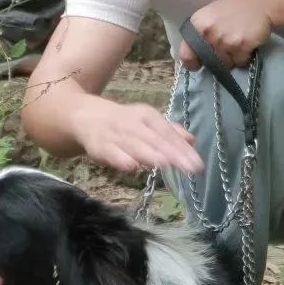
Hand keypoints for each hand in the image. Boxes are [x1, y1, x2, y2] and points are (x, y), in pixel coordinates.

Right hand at [74, 99, 202, 176]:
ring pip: (135, 145)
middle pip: (155, 140)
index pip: (168, 133)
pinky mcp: (99, 146)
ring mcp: (115, 134)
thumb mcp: (147, 122)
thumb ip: (169, 132)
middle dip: (173, 154)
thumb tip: (192, 140)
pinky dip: (120, 159)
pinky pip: (110, 153)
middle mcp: (133, 123)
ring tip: (167, 164)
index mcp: (147, 116)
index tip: (198, 164)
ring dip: (150, 155)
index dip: (183, 148)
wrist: (85, 115)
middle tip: (191, 169)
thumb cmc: (124, 123)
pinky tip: (131, 168)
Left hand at [181, 0, 272, 69]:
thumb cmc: (234, 8)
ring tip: (238, 42)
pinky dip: (245, 57)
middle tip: (226, 47)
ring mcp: (224, 41)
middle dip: (217, 59)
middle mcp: (208, 33)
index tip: (199, 64)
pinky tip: (247, 43)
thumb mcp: (210, 16)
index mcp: (197, 25)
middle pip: (209, 62)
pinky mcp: (241, 46)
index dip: (193, 62)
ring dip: (232, 58)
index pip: (186, 55)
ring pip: (226, 64)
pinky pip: (240, 62)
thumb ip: (201, 34)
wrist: (261, 2)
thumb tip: (197, 56)